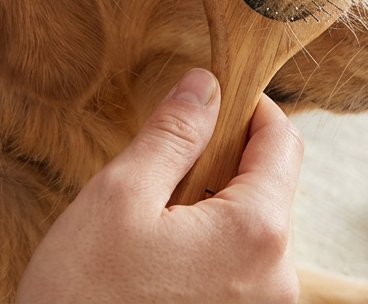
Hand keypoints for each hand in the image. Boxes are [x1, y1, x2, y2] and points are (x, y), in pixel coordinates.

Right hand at [16, 69, 303, 303]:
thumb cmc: (83, 298)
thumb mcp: (119, 197)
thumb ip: (173, 135)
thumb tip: (207, 84)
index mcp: (257, 232)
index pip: (284, 142)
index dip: (251, 110)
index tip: (215, 100)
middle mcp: (278, 279)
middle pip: (271, 190)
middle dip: (225, 166)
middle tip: (163, 170)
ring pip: (253, 234)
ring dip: (214, 214)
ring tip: (152, 226)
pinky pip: (241, 275)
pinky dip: (210, 254)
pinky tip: (159, 266)